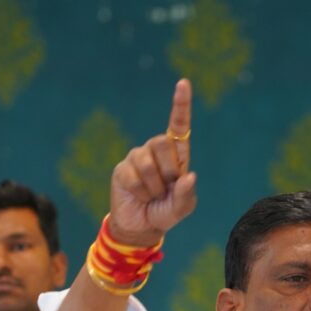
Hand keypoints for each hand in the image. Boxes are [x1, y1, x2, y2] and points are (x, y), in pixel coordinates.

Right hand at [109, 78, 196, 245]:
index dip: (181, 104)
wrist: (141, 227)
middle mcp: (156, 150)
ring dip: (154, 186)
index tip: (183, 83)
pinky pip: (133, 177)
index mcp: (177, 155)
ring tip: (152, 195)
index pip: (179, 126)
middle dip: (168, 170)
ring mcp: (137, 158)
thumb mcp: (181, 208)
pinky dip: (141, 192)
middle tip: (166, 188)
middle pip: (162, 142)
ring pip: (147, 163)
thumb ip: (186, 194)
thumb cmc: (165, 212)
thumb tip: (189, 177)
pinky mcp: (122, 169)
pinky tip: (140, 197)